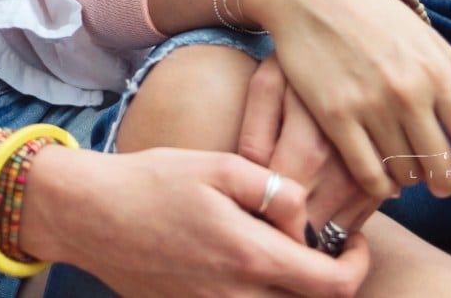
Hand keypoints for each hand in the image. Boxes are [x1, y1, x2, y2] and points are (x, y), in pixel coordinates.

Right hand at [23, 145, 369, 296]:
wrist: (92, 216)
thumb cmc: (155, 182)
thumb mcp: (219, 165)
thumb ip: (273, 189)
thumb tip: (305, 211)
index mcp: (250, 258)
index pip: (333, 285)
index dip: (357, 264)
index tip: (355, 239)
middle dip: (330, 281)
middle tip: (327, 245)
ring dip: (295, 289)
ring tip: (289, 252)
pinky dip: (261, 293)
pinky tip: (252, 263)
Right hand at [237, 0, 450, 224]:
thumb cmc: (368, 8)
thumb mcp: (422, 35)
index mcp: (437, 70)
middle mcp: (409, 91)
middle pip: (444, 172)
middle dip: (444, 182)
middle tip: (434, 175)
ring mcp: (370, 105)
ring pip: (406, 176)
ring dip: (408, 177)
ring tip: (398, 156)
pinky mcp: (334, 115)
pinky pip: (368, 175)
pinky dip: (378, 183)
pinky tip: (376, 169)